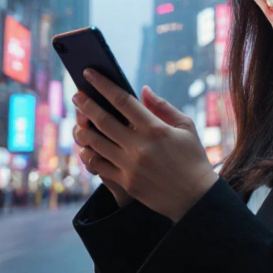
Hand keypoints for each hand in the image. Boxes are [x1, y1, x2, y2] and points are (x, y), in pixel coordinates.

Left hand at [74, 70, 217, 221]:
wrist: (196, 199)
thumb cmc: (193, 159)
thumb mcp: (186, 127)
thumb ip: (163, 107)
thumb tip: (143, 90)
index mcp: (155, 129)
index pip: (123, 101)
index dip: (103, 85)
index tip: (89, 74)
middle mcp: (140, 147)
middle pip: (103, 120)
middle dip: (86, 105)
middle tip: (76, 95)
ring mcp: (130, 166)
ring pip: (96, 144)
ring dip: (83, 130)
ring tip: (79, 122)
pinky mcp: (126, 183)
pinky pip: (99, 166)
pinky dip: (89, 155)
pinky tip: (86, 148)